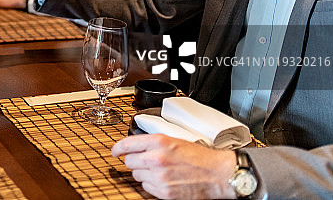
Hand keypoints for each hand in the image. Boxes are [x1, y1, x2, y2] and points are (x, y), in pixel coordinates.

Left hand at [111, 134, 236, 198]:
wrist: (217, 174)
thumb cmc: (200, 157)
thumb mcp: (174, 140)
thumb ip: (153, 142)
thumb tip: (136, 147)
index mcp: (159, 142)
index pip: (127, 144)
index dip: (117, 149)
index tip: (114, 152)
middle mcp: (156, 158)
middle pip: (129, 162)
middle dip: (135, 161)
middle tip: (147, 161)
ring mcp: (159, 176)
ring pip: (137, 175)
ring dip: (144, 173)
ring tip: (161, 170)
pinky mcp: (163, 192)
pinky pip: (146, 188)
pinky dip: (152, 185)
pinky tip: (164, 180)